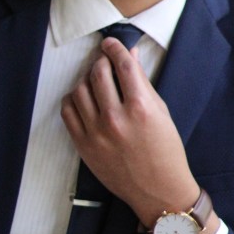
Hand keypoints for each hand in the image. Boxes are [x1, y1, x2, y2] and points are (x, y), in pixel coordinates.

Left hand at [61, 37, 200, 228]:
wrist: (158, 190)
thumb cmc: (165, 150)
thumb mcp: (160, 112)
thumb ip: (142, 82)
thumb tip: (129, 55)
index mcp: (140, 107)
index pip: (122, 65)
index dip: (115, 48)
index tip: (110, 43)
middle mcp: (116, 118)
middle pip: (98, 73)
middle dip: (101, 62)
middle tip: (105, 62)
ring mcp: (96, 133)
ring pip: (79, 89)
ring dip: (86, 80)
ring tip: (95, 83)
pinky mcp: (83, 146)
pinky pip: (68, 111)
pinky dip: (73, 99)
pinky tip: (84, 100)